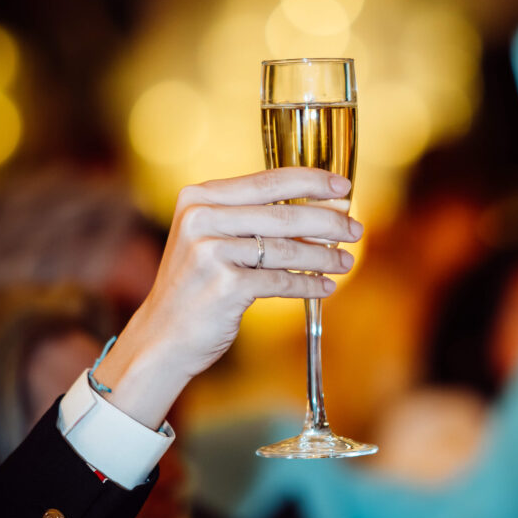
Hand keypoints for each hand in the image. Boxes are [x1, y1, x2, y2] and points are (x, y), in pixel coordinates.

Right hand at [94, 168, 361, 426]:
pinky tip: (325, 287)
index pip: (268, 180)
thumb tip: (320, 211)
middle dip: (328, 222)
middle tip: (355, 229)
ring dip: (324, 256)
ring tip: (346, 261)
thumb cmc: (195, 287)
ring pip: (286, 249)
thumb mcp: (211, 240)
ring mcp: (211, 252)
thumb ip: (251, 219)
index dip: (312, 182)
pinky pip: (281, 282)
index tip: (344, 188)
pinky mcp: (226, 286)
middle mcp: (202, 219)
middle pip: (283, 214)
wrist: (162, 337)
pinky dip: (308, 284)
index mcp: (200, 198)